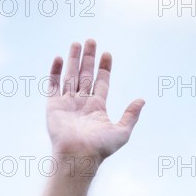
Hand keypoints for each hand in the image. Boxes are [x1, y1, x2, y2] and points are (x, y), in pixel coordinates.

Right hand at [47, 39, 144, 164]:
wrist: (78, 154)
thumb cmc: (100, 147)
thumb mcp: (122, 131)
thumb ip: (131, 115)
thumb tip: (142, 100)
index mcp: (97, 108)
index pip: (101, 83)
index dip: (104, 68)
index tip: (107, 54)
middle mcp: (82, 104)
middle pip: (85, 75)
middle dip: (88, 58)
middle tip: (91, 41)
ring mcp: (67, 104)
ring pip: (70, 76)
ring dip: (73, 59)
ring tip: (76, 43)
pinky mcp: (53, 106)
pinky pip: (53, 85)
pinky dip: (55, 72)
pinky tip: (60, 58)